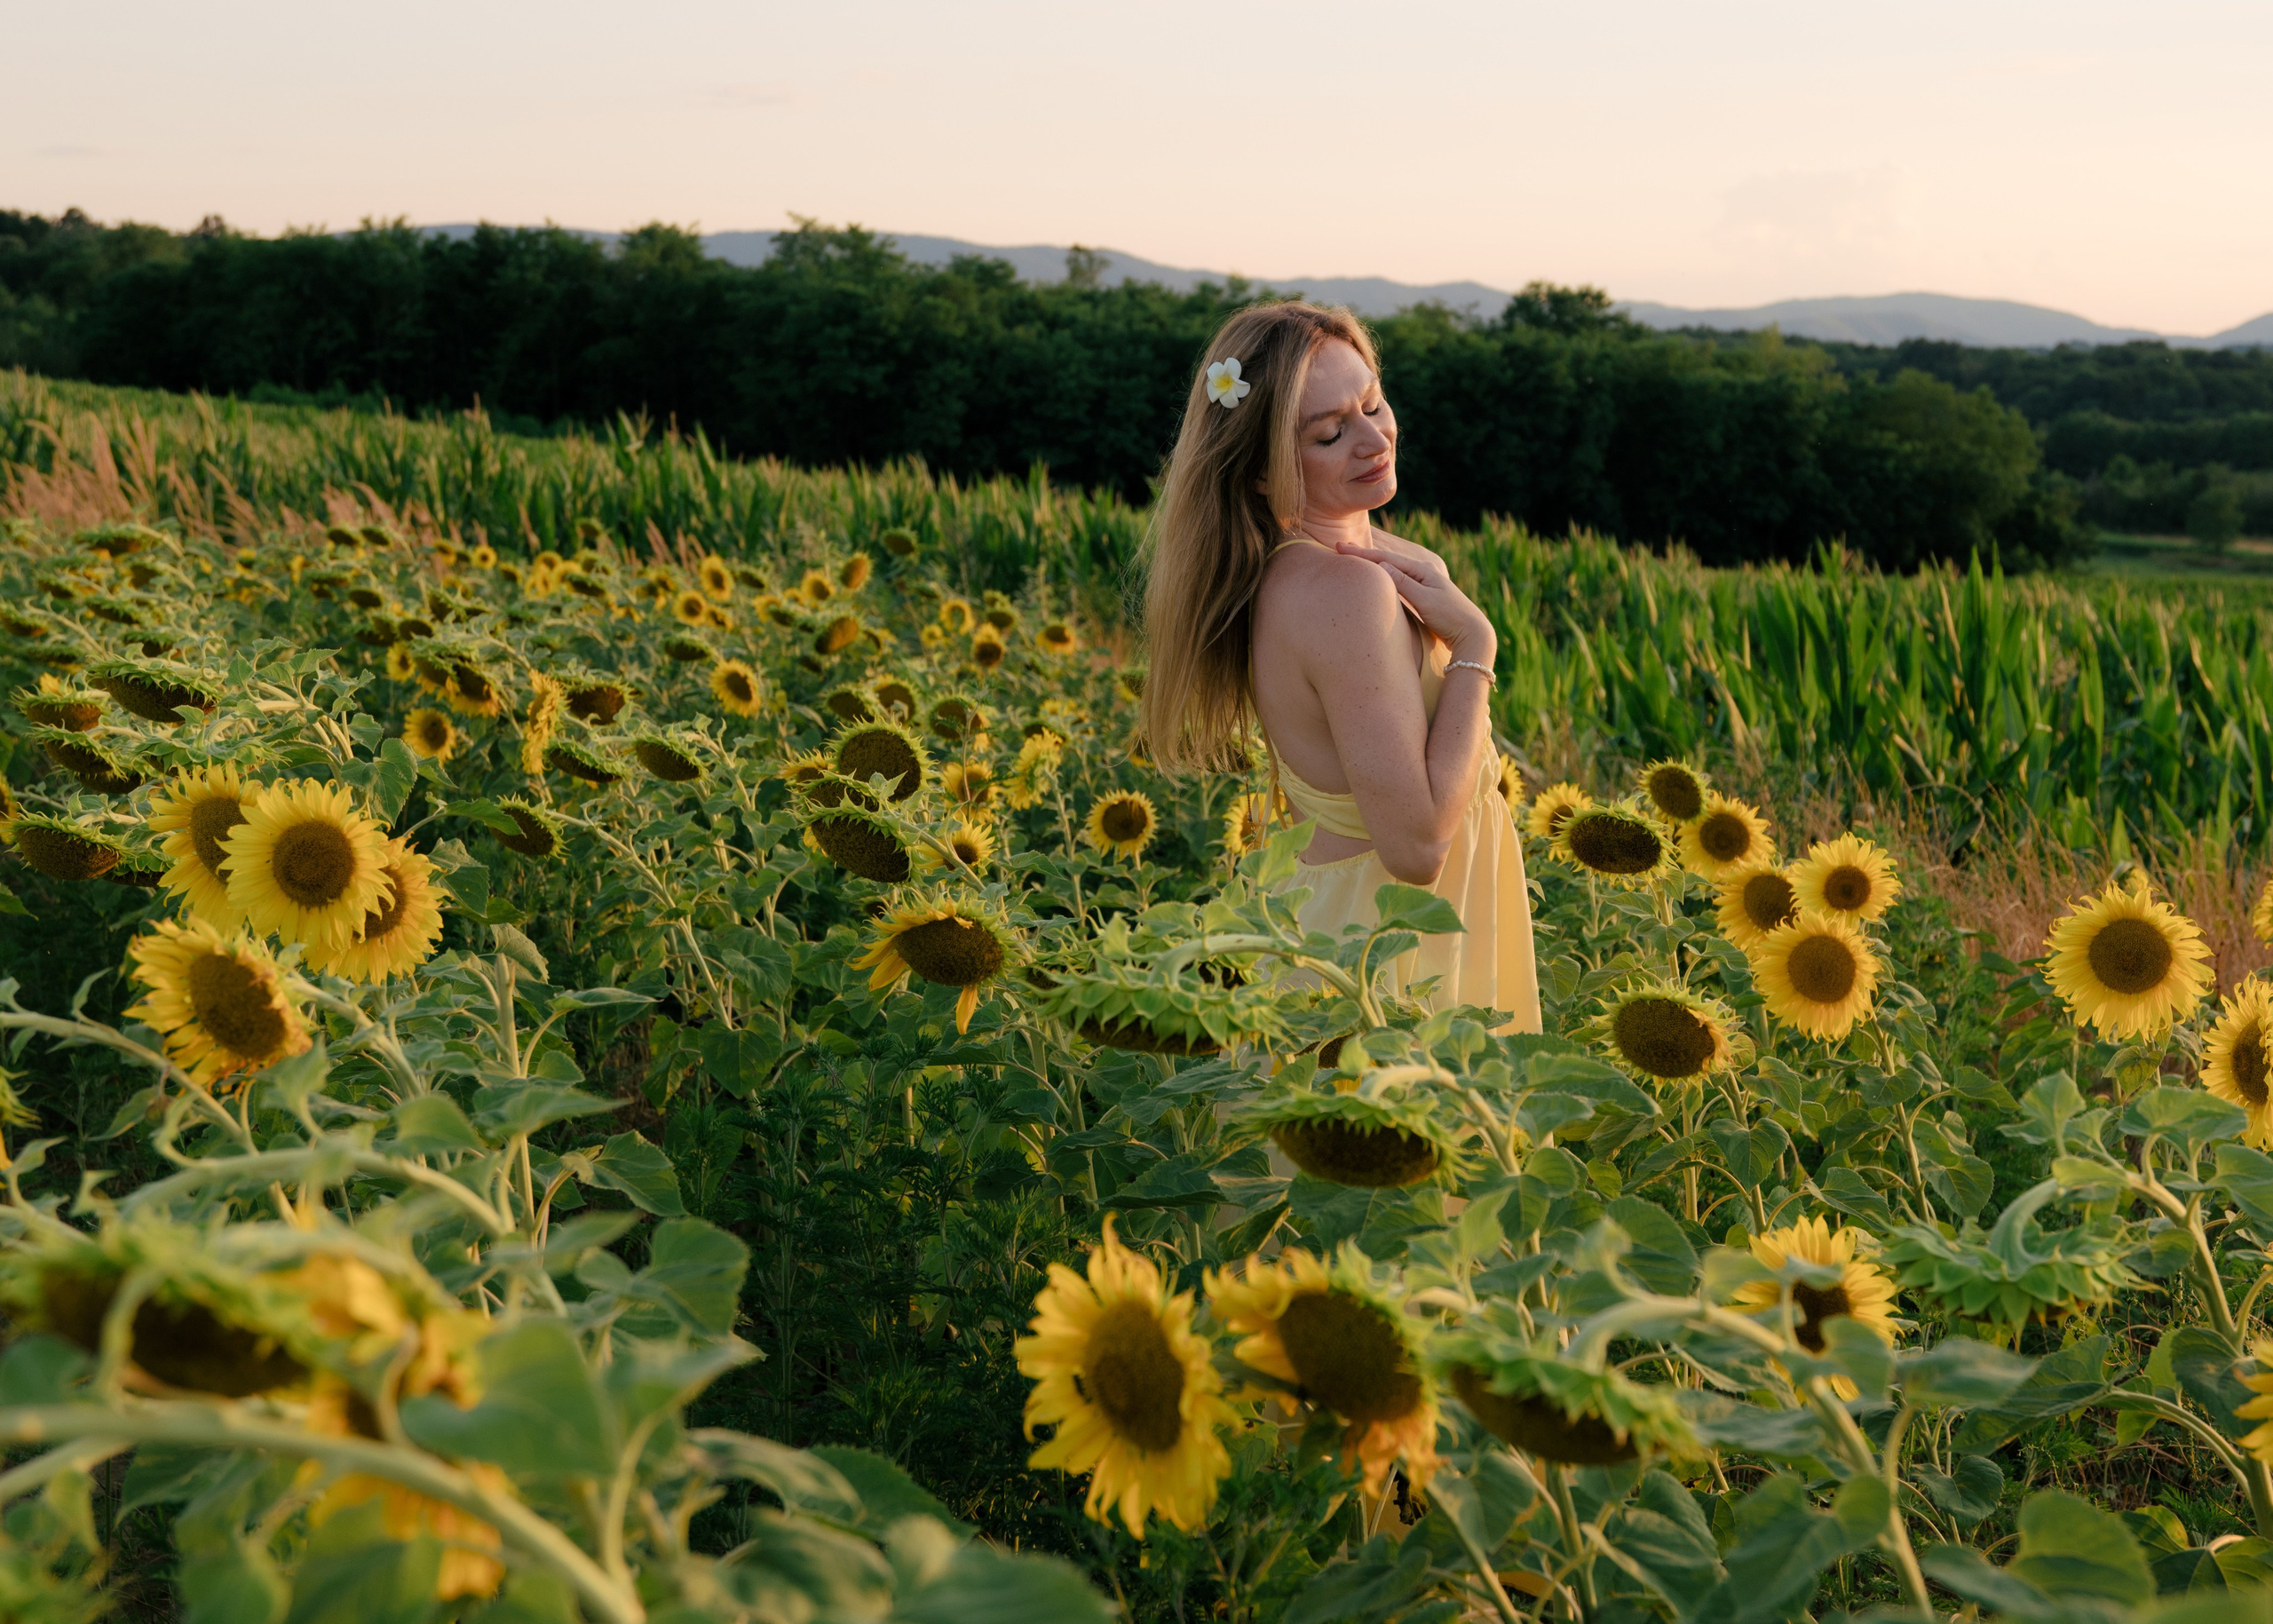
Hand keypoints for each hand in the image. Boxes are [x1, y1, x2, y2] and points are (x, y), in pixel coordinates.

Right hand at [1332, 539, 1496, 663]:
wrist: (1472, 632)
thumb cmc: (1450, 617)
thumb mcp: (1425, 601)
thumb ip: (1403, 583)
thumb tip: (1381, 565)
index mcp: (1422, 569)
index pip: (1386, 558)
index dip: (1362, 553)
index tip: (1340, 547)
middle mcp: (1422, 571)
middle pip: (1387, 558)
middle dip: (1364, 552)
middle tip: (1339, 546)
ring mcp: (1422, 580)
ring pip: (1391, 567)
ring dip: (1372, 561)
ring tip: (1352, 555)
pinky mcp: (1422, 591)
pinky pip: (1397, 577)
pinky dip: (1382, 572)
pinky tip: (1375, 572)